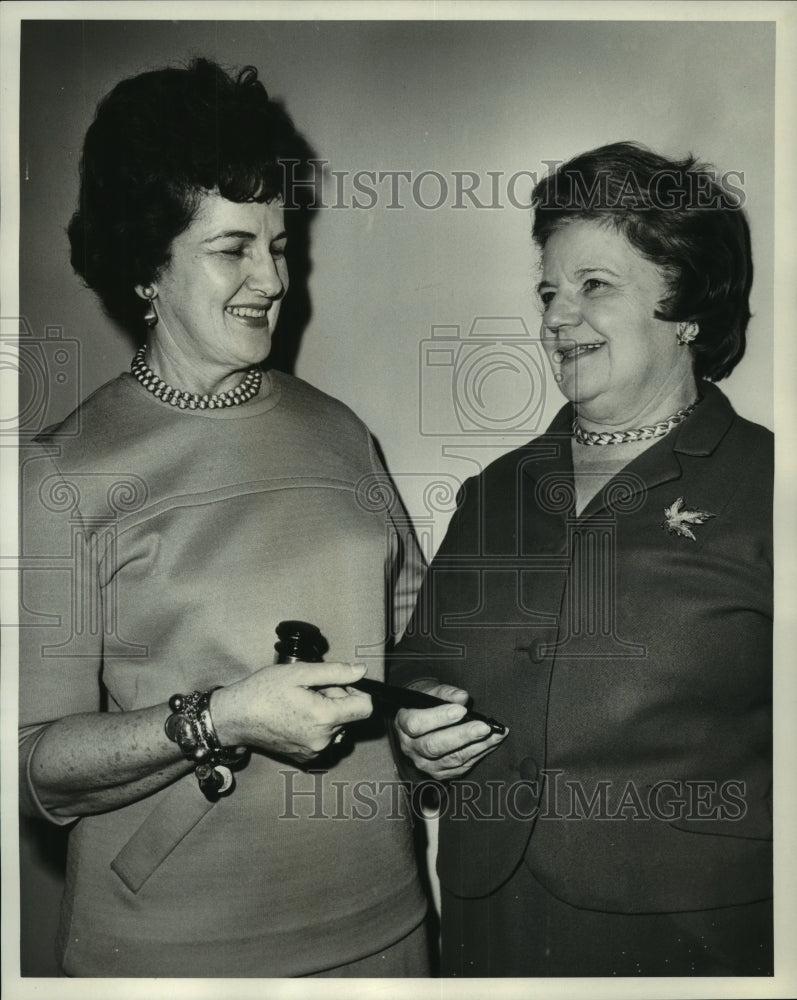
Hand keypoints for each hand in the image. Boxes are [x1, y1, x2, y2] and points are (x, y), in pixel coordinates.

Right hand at [211, 662, 372, 762]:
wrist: (235, 717)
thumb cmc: (262, 691)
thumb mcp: (299, 672)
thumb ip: (335, 672)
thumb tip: (361, 671)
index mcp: (324, 718)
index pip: (365, 707)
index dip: (356, 691)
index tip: (339, 684)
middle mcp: (323, 740)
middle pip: (349, 716)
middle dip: (336, 699)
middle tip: (309, 690)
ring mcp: (314, 752)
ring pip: (337, 728)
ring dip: (327, 714)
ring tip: (302, 703)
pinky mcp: (304, 758)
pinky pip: (324, 739)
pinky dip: (317, 727)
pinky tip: (296, 716)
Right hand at [394, 680, 507, 779]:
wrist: (419, 722)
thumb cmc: (425, 703)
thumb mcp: (430, 692)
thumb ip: (445, 693)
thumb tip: (463, 697)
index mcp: (402, 724)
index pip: (417, 724)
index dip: (439, 718)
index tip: (461, 710)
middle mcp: (410, 748)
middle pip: (434, 746)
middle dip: (462, 736)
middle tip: (484, 727)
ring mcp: (424, 764)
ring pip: (450, 759)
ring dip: (477, 747)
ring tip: (496, 734)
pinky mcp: (438, 774)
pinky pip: (460, 767)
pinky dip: (478, 755)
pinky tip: (491, 743)